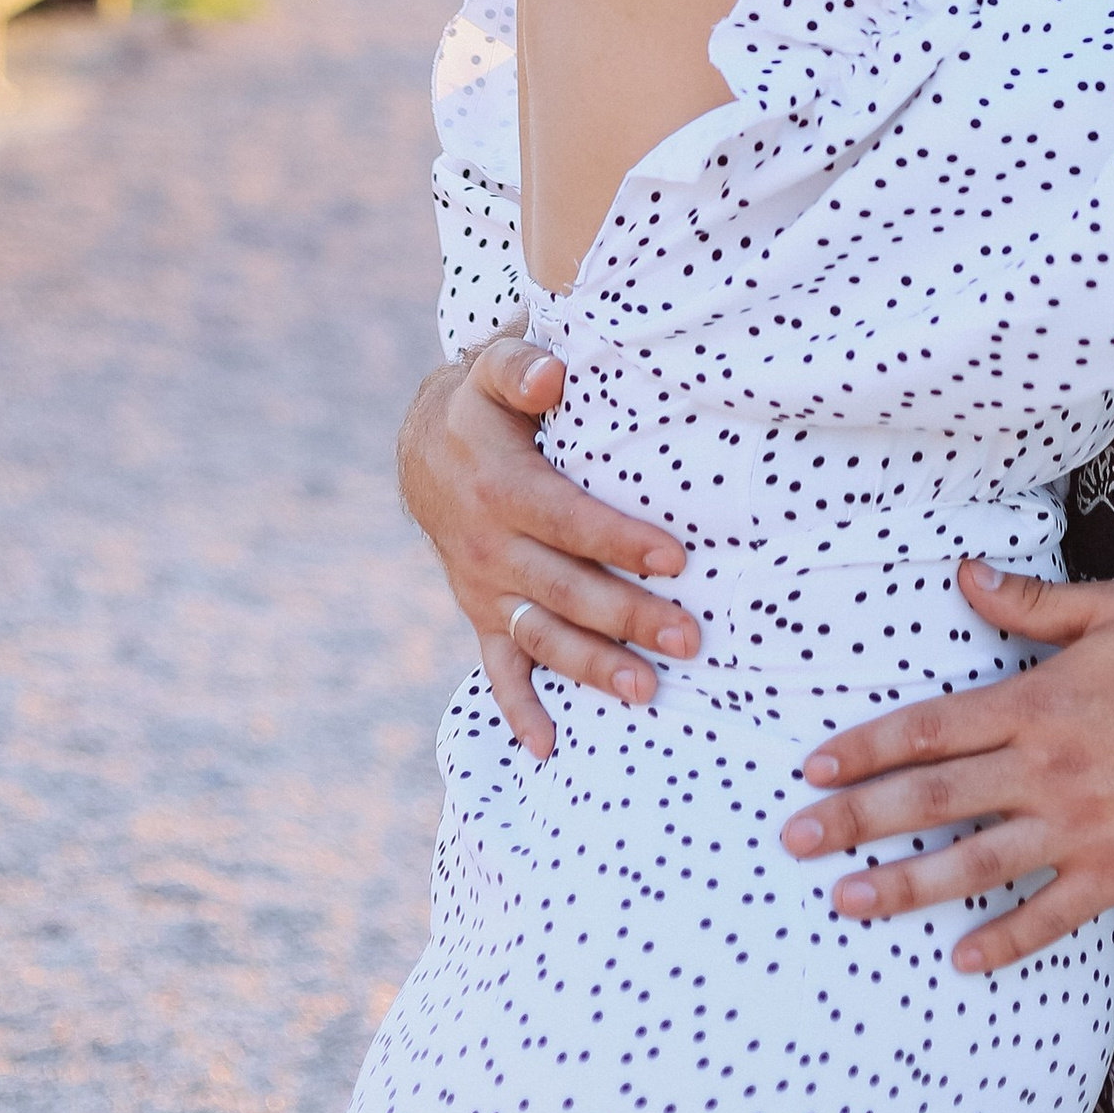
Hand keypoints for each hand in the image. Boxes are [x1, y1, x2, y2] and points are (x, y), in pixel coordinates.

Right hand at [398, 335, 699, 756]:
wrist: (424, 448)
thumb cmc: (483, 403)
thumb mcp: (494, 368)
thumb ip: (520, 365)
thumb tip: (551, 376)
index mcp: (502, 489)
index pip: (570, 522)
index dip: (621, 542)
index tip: (676, 560)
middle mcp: (489, 547)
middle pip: (566, 590)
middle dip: (628, 618)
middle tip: (689, 637)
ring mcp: (484, 588)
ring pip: (540, 636)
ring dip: (591, 667)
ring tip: (644, 691)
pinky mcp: (480, 613)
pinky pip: (498, 667)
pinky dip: (519, 708)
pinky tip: (548, 746)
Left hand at [778, 562, 1113, 970]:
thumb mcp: (1108, 611)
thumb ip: (1028, 602)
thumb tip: (963, 573)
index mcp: (1033, 704)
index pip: (928, 729)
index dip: (865, 748)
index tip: (813, 770)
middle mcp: (1043, 770)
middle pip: (931, 799)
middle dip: (856, 820)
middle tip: (795, 840)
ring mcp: (1075, 827)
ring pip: (973, 863)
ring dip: (905, 885)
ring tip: (848, 901)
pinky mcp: (1113, 871)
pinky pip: (1048, 914)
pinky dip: (1004, 939)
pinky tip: (962, 958)